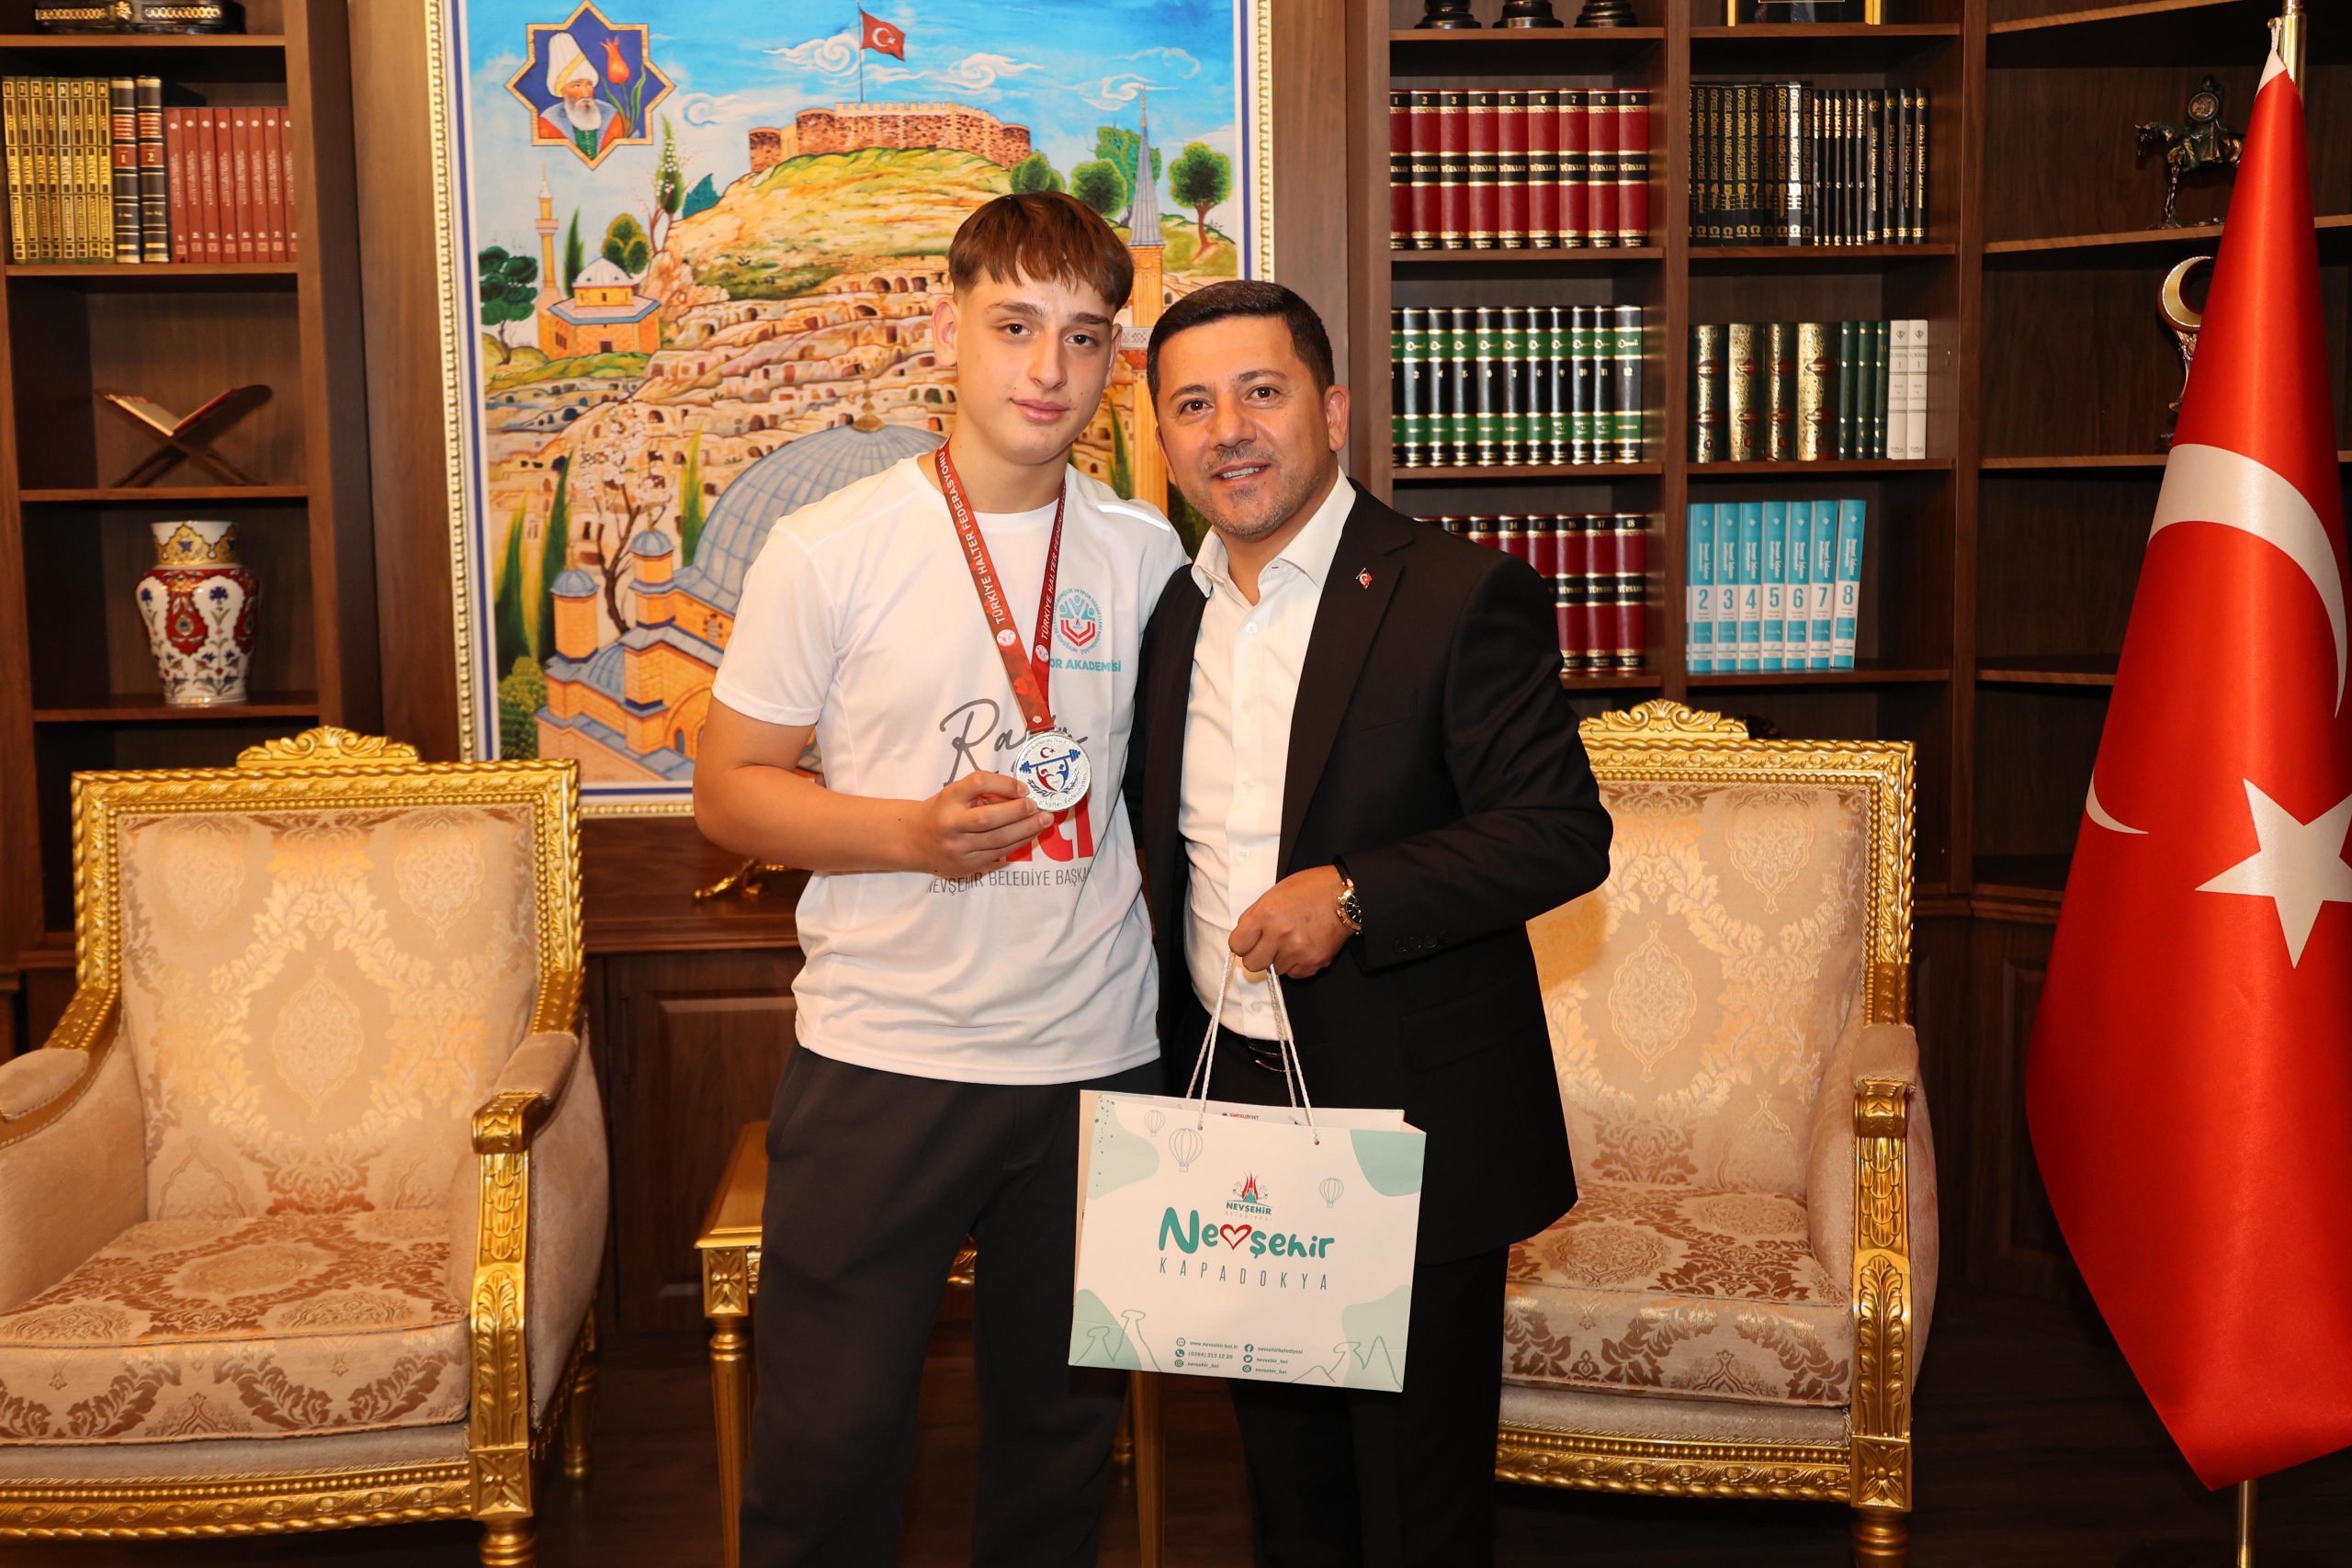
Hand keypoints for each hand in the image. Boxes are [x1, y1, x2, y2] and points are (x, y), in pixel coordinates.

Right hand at [905, 772, 1050, 878]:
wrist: (916, 840)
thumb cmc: (943, 811)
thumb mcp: (956, 794)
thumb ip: (984, 792)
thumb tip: (1022, 794)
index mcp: (948, 799)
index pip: (977, 784)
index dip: (1004, 784)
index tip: (1023, 788)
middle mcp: (950, 825)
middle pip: (988, 818)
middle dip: (1018, 812)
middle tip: (1038, 807)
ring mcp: (957, 849)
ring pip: (997, 841)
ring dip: (1025, 830)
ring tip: (1044, 821)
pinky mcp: (966, 866)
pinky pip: (998, 855)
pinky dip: (1017, 844)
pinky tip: (1030, 835)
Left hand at [1229, 865, 1353, 979]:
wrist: (1345, 896)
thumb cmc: (1310, 890)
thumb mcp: (1274, 894)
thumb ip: (1255, 916)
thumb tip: (1244, 938)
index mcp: (1266, 914)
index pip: (1237, 945)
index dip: (1243, 943)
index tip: (1249, 941)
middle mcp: (1280, 934)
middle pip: (1252, 964)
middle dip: (1258, 956)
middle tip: (1268, 944)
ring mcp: (1298, 950)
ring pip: (1275, 969)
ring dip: (1280, 959)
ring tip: (1292, 940)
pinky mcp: (1314, 961)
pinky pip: (1295, 974)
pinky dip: (1297, 964)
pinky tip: (1304, 947)